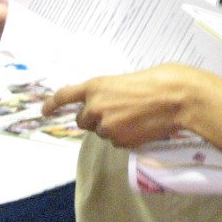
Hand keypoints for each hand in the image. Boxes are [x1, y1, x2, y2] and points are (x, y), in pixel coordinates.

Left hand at [43, 64, 221, 148]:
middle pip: (83, 120)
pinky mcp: (120, 141)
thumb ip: (111, 92)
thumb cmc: (160, 80)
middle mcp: (95, 107)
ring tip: (137, 116)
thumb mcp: (128, 79)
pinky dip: (126, 137)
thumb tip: (110, 103)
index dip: (52, 104)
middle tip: (116, 111)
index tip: (44, 111)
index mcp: (96, 85)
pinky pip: (117, 142)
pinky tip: (142, 126)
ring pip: (102, 132)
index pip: (65, 96)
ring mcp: (107, 126)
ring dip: (113, 127)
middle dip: (94, 118)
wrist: (178, 98)